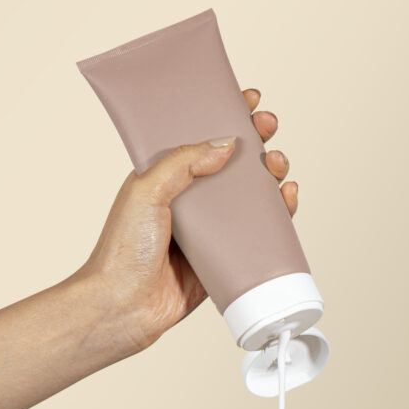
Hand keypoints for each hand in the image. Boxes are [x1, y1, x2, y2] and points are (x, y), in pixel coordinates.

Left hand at [75, 89, 296, 354]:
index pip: (200, 140)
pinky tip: (286, 201)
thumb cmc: (122, 252)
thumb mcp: (147, 190)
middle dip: (256, 143)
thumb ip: (184, 163)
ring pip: (250, 197)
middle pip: (232, 165)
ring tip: (278, 166)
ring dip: (270, 176)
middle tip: (267, 129)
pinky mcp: (223, 260)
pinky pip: (257, 234)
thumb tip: (226, 143)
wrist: (123, 307)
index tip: (247, 101)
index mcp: (165, 179)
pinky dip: (277, 216)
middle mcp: (188, 203)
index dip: (225, 118)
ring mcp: (208, 232)